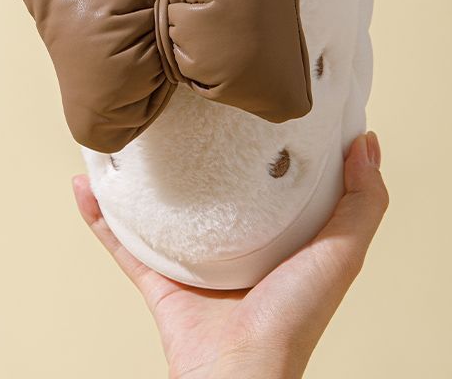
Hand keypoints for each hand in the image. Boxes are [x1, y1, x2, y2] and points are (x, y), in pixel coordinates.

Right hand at [73, 131, 387, 378]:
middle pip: (206, 187)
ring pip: (157, 208)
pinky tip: (84, 185)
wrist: (239, 372)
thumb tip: (367, 142)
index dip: (261, 141)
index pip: (266, 178)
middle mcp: (230, 244)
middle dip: (189, 149)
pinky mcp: (156, 276)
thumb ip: (361, 203)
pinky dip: (98, 215)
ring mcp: (189, 260)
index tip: (247, 100)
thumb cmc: (293, 319)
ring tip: (123, 138)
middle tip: (174, 109)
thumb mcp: (341, 253)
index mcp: (275, 236)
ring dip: (136, 177)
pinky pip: (119, 239)